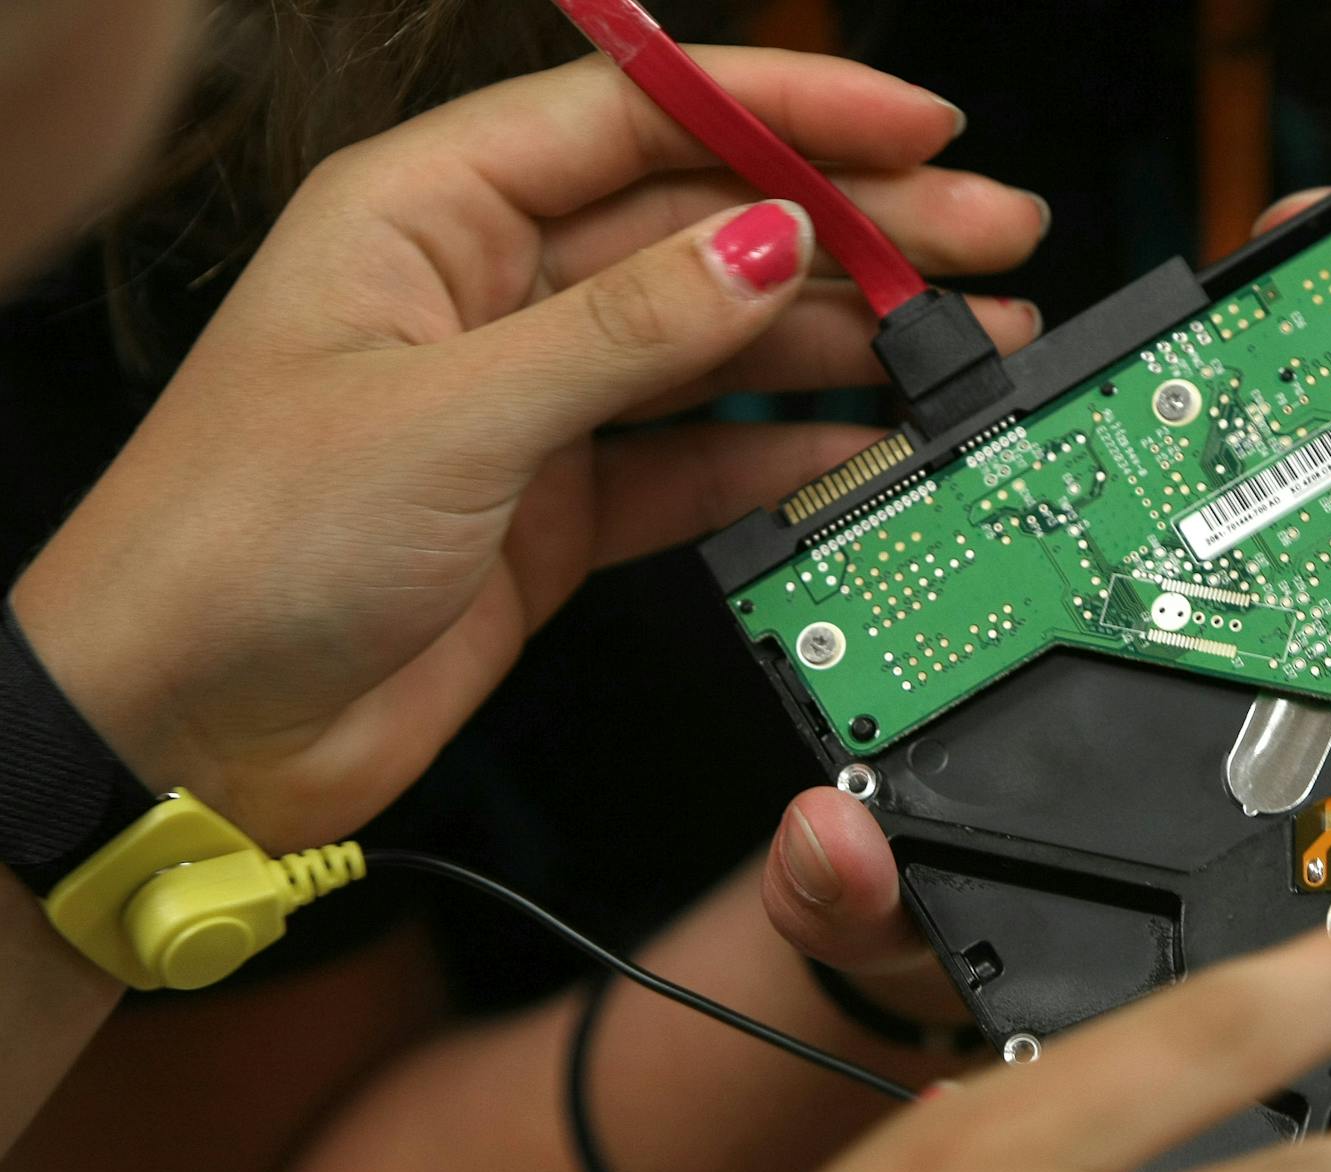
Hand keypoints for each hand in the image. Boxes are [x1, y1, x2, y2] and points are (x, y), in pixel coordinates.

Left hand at [10, 48, 1046, 848]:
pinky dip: (785, 460)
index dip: (791, 114)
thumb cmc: (236, 545)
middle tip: (986, 241)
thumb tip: (762, 252)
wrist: (182, 737)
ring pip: (719, 347)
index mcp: (430, 213)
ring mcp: (531, 402)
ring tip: (963, 352)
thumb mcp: (448, 413)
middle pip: (706, 230)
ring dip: (844, 348)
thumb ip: (624, 333)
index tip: (915, 130)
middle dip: (855, 231)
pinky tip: (867, 453)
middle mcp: (489, 292)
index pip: (642, 118)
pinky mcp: (555, 509)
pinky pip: (697, 462)